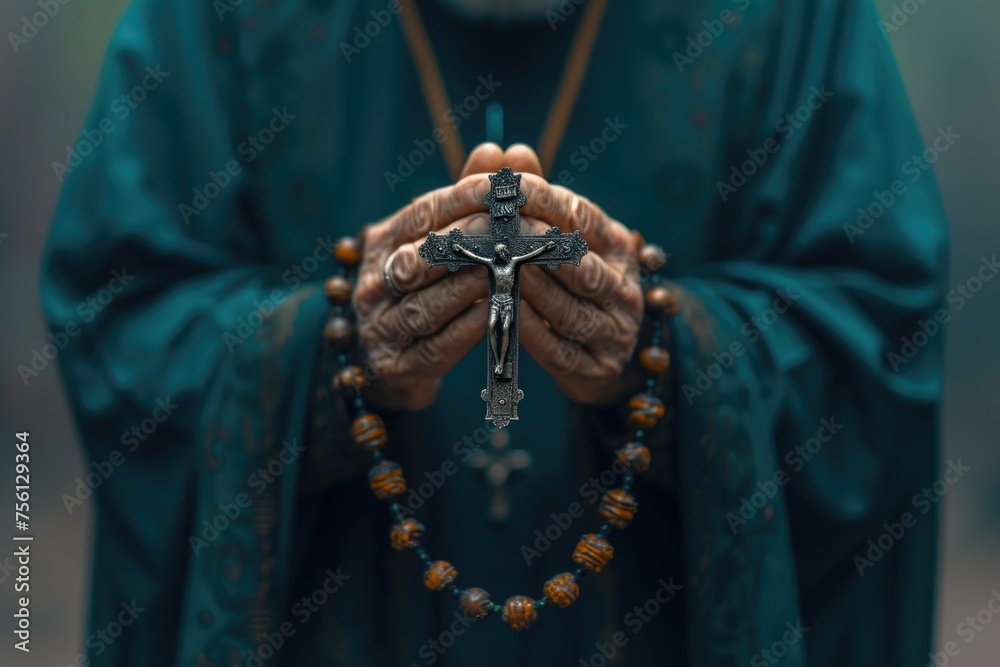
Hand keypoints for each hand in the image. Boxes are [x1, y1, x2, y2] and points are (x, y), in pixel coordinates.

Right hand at [353, 143, 535, 410]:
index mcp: (382, 242)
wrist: (389, 362)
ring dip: (471, 287)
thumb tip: (494, 149)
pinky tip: (496, 314)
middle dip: (471, 242)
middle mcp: (374, 282)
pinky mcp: (397, 366)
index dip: (462, 198)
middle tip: (513, 233)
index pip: (423, 213)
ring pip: (427, 303)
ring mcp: (381, 327)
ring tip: (508, 273)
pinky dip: (468, 329)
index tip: (503, 188)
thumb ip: (466, 198)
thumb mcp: (437, 240)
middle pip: (422, 257)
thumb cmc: (425, 286)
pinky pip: (437, 345)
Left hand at [509, 155, 644, 405]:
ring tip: (496, 274)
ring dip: (531, 290)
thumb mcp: (558, 238)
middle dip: (535, 246)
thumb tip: (510, 151)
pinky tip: (505, 315)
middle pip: (579, 263)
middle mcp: (624, 287)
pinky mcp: (598, 368)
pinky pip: (560, 350)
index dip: (543, 200)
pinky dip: (532, 332)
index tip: (505, 188)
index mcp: (617, 247)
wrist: (603, 355)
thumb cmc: (568, 282)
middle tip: (494, 233)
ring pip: (571, 307)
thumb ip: (533, 199)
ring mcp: (615, 330)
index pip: (581, 216)